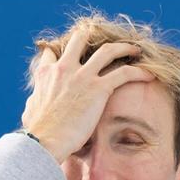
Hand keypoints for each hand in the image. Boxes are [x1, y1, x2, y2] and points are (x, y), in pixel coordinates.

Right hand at [21, 33, 153, 162]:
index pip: (53, 53)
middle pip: (81, 39)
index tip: (73, 56)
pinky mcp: (98, 88)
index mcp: (46, 74)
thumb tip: (34, 102)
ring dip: (124, 47)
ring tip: (135, 50)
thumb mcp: (29, 111)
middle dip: (94, 37)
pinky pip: (124, 73)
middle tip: (107, 44)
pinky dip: (139, 72)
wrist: (42, 142)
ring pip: (108, 50)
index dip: (63, 52)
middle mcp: (64, 68)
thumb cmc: (36, 133)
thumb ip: (35, 100)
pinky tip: (149, 74)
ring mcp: (82, 76)